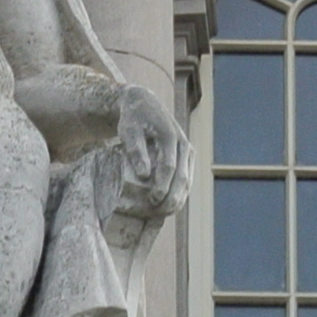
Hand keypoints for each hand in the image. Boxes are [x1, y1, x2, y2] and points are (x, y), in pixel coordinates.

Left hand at [116, 84, 184, 208]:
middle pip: (182, 175)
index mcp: (169, 136)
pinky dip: (181, 191)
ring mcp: (188, 149)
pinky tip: (173, 204)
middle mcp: (183, 143)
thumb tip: (145, 175)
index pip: (169, 166)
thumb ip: (136, 151)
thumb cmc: (133, 120)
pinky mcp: (187, 155)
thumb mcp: (129, 132)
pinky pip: (187, 176)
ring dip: (179, 197)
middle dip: (173, 196)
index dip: (162, 185)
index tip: (152, 200)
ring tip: (167, 213)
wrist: (144, 104)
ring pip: (188, 178)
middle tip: (160, 212)